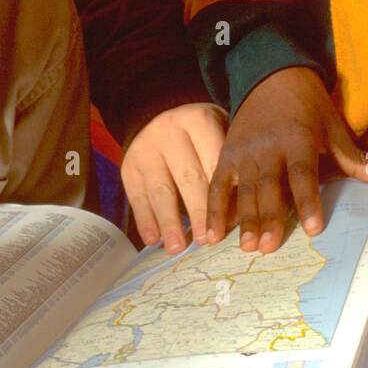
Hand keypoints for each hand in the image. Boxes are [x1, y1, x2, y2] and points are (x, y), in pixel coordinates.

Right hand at [121, 103, 227, 253]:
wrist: (165, 121)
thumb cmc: (204, 137)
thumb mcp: (219, 137)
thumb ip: (229, 170)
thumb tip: (239, 216)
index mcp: (198, 120)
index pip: (214, 159)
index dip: (224, 193)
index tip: (232, 221)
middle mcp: (169, 129)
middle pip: (188, 176)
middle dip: (198, 211)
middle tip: (207, 241)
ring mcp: (145, 147)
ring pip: (161, 189)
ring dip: (170, 222)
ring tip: (178, 248)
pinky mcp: (129, 166)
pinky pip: (137, 197)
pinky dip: (145, 220)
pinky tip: (153, 240)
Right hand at [206, 67, 367, 252]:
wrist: (271, 73)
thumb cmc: (308, 103)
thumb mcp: (333, 125)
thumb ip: (357, 159)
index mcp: (297, 137)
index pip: (303, 173)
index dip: (308, 200)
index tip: (314, 228)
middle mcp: (268, 145)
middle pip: (268, 185)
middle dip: (269, 217)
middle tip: (269, 248)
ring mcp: (244, 150)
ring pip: (243, 188)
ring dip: (245, 218)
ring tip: (247, 246)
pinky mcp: (227, 153)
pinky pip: (217, 184)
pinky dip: (213, 209)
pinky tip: (210, 235)